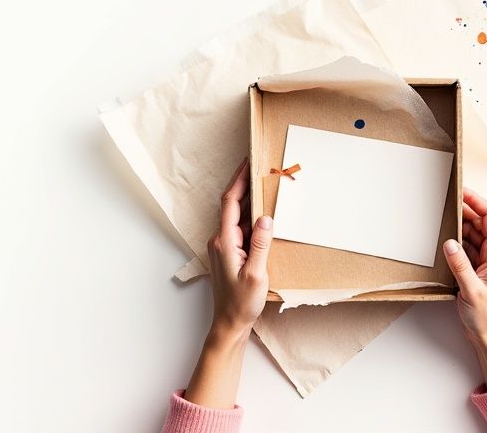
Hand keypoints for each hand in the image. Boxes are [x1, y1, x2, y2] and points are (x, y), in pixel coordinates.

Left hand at [206, 157, 272, 337]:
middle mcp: (220, 240)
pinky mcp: (230, 254)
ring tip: (265, 186)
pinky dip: (252, 218)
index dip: (238, 180)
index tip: (248, 163)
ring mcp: (224, 247)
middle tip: (260, 168)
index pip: (230, 202)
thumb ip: (261, 245)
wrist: (229, 324)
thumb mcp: (256, 274)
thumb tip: (266, 217)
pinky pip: (241, 229)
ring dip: (250, 201)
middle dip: (245, 185)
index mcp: (224, 241)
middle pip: (232, 205)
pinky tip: (264, 215)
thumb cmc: (241, 303)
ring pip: (238, 217)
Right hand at [443, 188, 486, 390]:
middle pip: (481, 221)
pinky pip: (466, 247)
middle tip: (444, 202)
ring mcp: (485, 261)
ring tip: (441, 218)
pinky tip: (443, 239)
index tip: (460, 191)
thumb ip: (460, 265)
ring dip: (458, 225)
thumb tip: (449, 242)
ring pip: (472, 234)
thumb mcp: (472, 290)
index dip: (477, 201)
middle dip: (465, 210)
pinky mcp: (475, 270)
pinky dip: (455, 241)